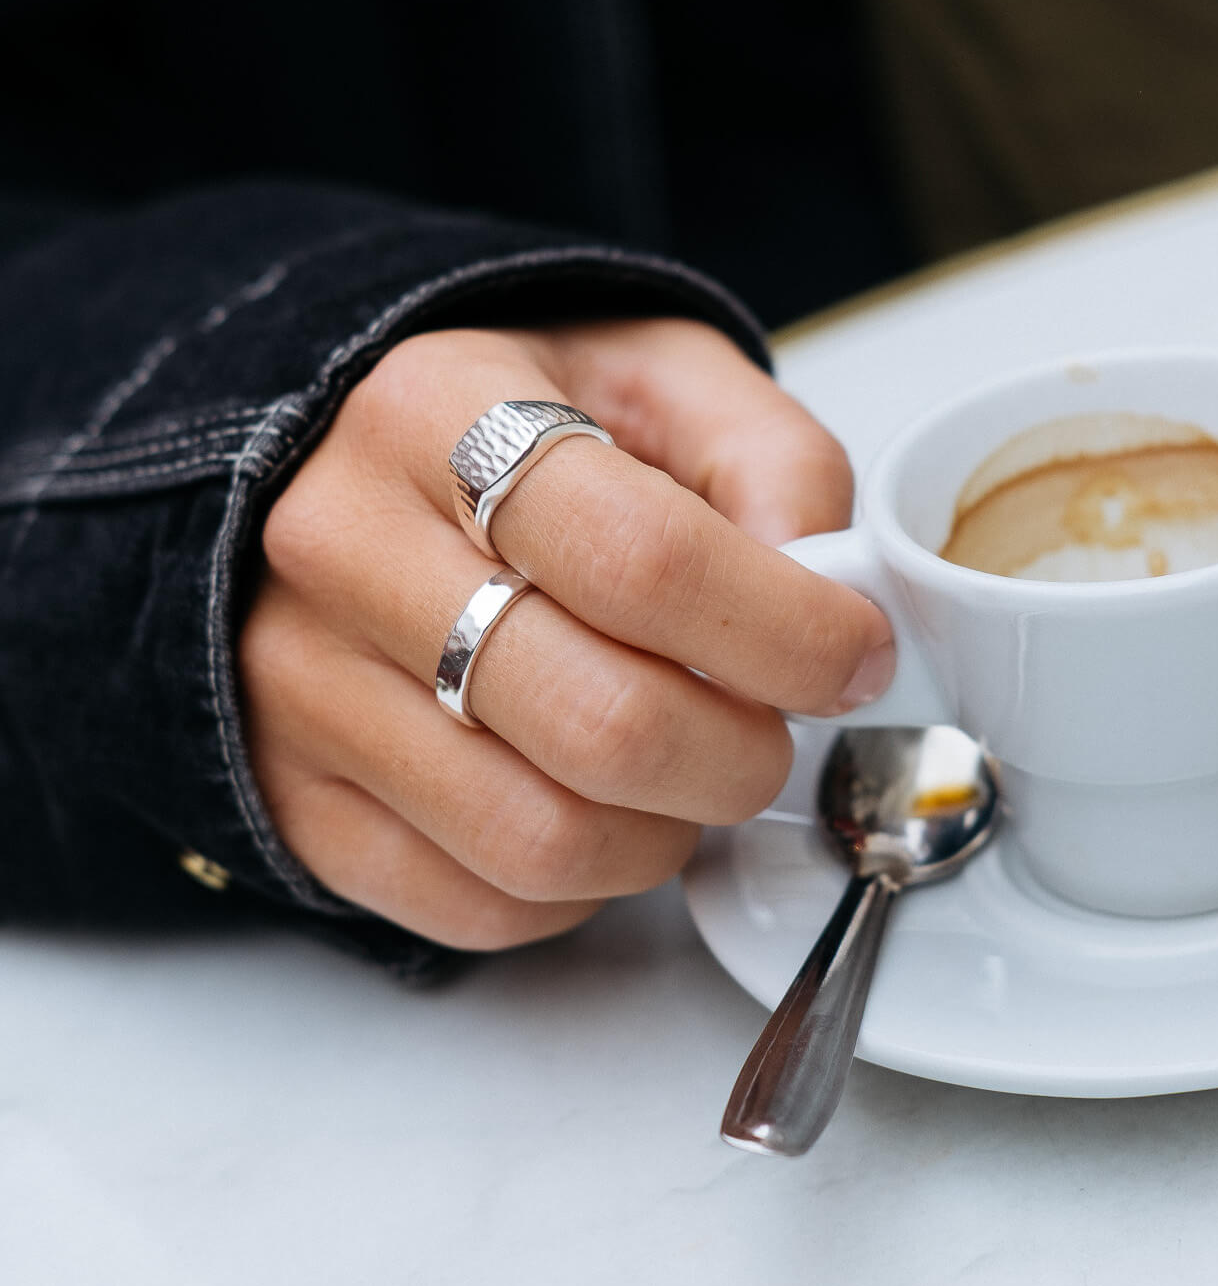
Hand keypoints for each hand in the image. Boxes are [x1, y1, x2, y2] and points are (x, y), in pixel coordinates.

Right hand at [240, 318, 892, 947]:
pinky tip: (593, 809)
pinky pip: (477, 904)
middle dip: (741, 757)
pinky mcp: (299, 795)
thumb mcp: (658, 380)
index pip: (646, 561)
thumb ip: (772, 464)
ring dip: (664, 835)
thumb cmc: (514, 426)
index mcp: (441, 414)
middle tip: (768, 732)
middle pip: (602, 723)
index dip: (789, 634)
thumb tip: (826, 599)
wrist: (340, 472)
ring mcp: (306, 687)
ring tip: (681, 775)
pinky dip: (578, 889)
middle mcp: (345, 551)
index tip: (850, 657)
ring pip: (541, 839)